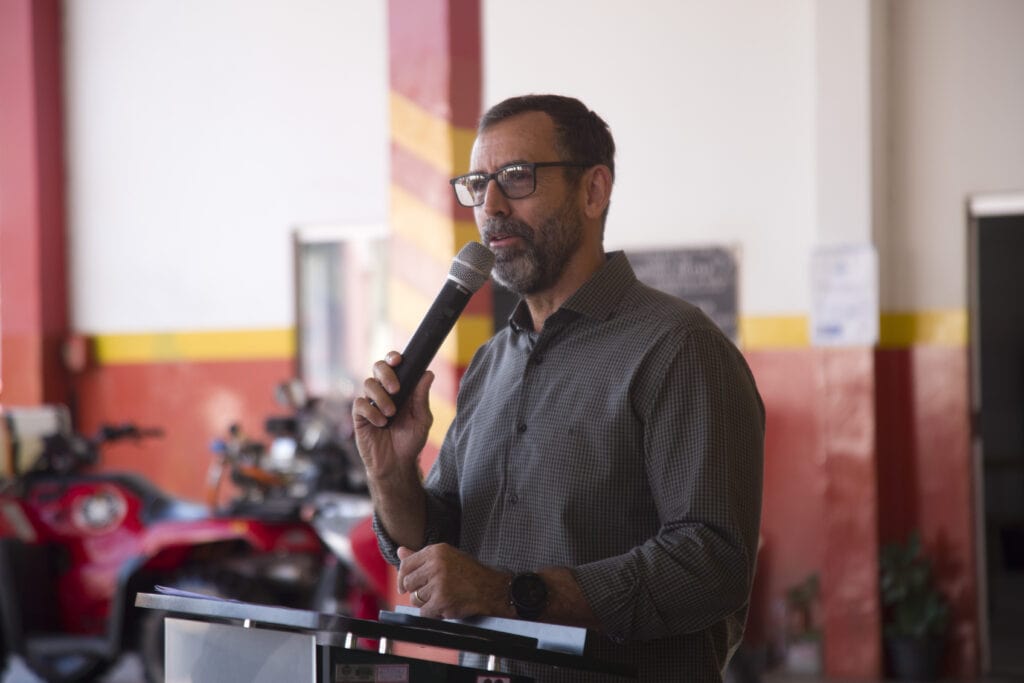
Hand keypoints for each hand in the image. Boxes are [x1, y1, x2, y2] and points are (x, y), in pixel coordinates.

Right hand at [351, 351, 433, 480]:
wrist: (397, 465)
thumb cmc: (410, 441)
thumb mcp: (422, 419)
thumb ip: (422, 397)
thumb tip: (428, 373)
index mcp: (400, 388)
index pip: (393, 365)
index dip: (393, 357)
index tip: (398, 360)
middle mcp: (383, 392)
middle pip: (377, 367)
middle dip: (386, 374)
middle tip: (396, 389)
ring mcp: (370, 403)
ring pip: (367, 384)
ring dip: (381, 397)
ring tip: (391, 414)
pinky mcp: (359, 416)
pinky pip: (359, 404)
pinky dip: (371, 412)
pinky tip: (381, 423)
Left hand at [397, 544, 511, 619]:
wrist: (491, 588)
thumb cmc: (469, 573)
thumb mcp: (446, 557)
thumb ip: (421, 556)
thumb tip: (399, 551)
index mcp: (436, 551)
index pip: (405, 564)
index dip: (402, 578)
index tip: (405, 586)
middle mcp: (436, 564)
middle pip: (408, 583)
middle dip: (416, 591)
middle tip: (431, 592)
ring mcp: (438, 583)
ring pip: (415, 599)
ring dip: (426, 603)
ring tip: (442, 598)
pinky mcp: (442, 600)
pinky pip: (424, 612)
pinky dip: (433, 613)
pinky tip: (445, 606)